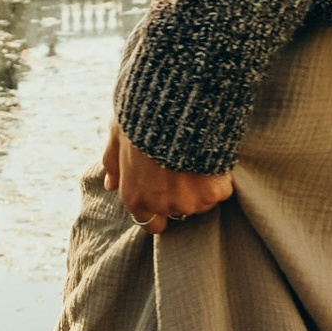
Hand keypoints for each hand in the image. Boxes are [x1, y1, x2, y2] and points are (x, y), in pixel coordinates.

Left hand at [102, 124, 235, 238]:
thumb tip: (110, 184)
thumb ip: (113, 165)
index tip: (167, 193)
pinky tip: (211, 156)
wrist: (173, 106)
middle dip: (181, 194)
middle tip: (183, 166)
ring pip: (201, 202)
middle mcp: (161, 206)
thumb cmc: (140, 118)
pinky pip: (221, 191)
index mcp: (135, 198)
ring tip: (196, 158)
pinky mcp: (213, 192)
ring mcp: (189, 201)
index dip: (159, 211)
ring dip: (201, 186)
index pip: (151, 225)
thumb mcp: (117, 137)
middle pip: (178, 211)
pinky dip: (219, 177)